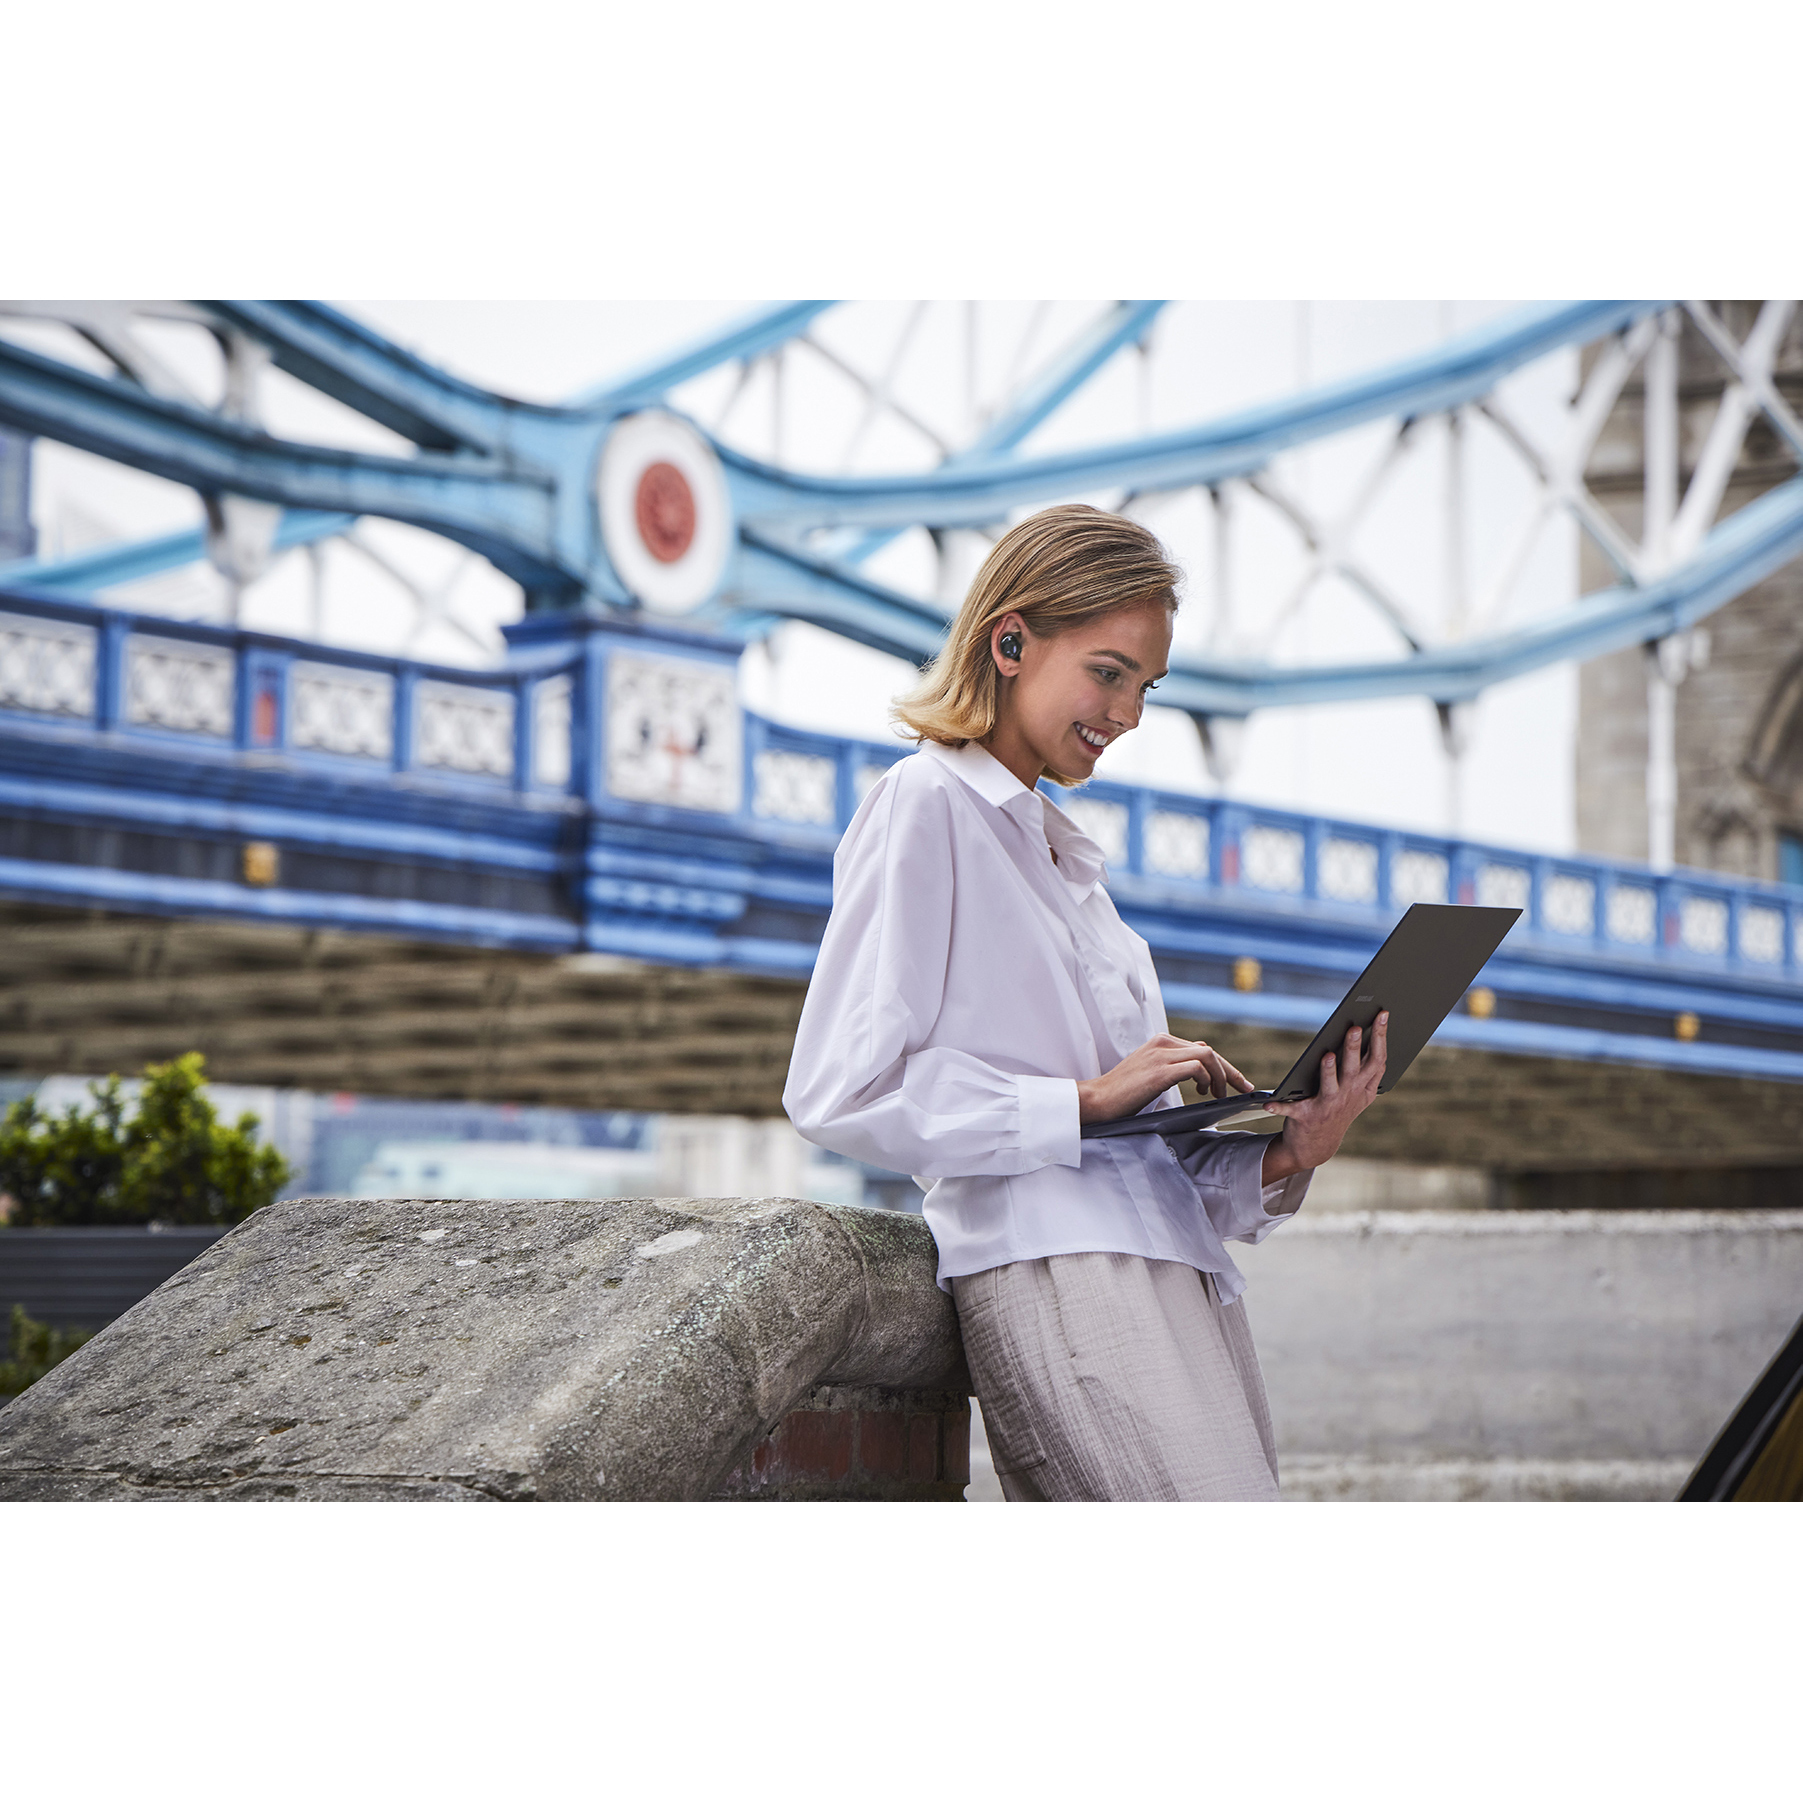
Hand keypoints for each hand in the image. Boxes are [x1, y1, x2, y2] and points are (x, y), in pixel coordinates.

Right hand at [1077, 1033, 1253, 1123]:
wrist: (1096, 1100)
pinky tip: (1204, 1094)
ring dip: (1221, 1076)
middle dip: (1231, 1071)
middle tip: (1243, 1089)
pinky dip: (1207, 1080)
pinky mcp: (1159, 1071)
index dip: (1223, 1066)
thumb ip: (1173, 1066)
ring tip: (1219, 1096)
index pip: (1201, 1048)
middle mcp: (1162, 1043)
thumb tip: (1202, 1066)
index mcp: (1160, 1042)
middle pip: (1209, 1051)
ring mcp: (1160, 1055)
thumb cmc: (1122, 1094)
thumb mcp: (1150, 1073)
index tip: (1237, 1083)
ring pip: (1207, 1055)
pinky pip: (1196, 1067)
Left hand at [1260, 1013, 1386, 1182]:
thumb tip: (1364, 1028)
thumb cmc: (1338, 1108)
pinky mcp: (1304, 1117)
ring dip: (1329, 1072)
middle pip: (1354, 1069)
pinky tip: (1268, 1103)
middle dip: (1354, 1049)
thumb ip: (1367, 1068)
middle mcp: (1348, 1096)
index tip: (1382, 1014)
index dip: (1380, 1037)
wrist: (1317, 1145)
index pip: (1376, 1060)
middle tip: (1353, 1028)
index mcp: (1363, 1088)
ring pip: (1330, 1087)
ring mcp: (1327, 1107)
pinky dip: (1279, 1106)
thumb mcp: (1359, 1093)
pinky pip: (1291, 1110)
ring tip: (1327, 1055)